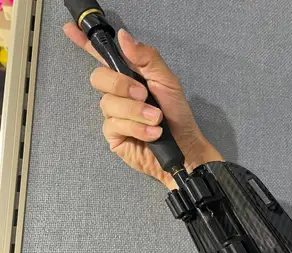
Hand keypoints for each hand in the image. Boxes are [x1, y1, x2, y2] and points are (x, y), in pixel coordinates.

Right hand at [63, 24, 222, 189]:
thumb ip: (148, 59)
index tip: (70, 30)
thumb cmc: (177, 114)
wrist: (184, 146)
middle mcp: (118, 94)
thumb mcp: (167, 82)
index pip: (103, 57)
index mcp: (130, 77)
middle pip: (99, 78)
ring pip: (108, 104)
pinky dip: (136, 128)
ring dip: (136, 111)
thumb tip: (124, 37)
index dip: (86, 44)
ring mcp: (114, 115)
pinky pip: (114, 125)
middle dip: (122, 85)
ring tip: (156, 119)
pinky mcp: (114, 135)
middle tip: (144, 95)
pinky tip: (152, 134)